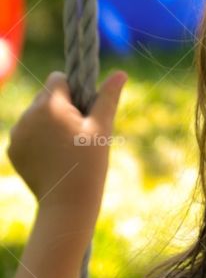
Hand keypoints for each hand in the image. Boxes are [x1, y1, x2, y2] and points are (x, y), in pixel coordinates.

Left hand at [5, 69, 127, 213]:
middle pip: (46, 97)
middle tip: (77, 138)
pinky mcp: (13, 150)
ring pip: (35, 116)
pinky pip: (26, 136)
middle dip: (61, 109)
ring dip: (48, 125)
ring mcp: (17, 133)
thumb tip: (121, 73)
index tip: (84, 115)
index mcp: (50, 104)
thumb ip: (107, 98)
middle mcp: (28, 114)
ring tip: (65, 151)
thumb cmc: (90, 166)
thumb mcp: (102, 130)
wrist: (67, 205)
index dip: (75, 93)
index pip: (59, 78)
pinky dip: (37, 143)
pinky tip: (51, 160)